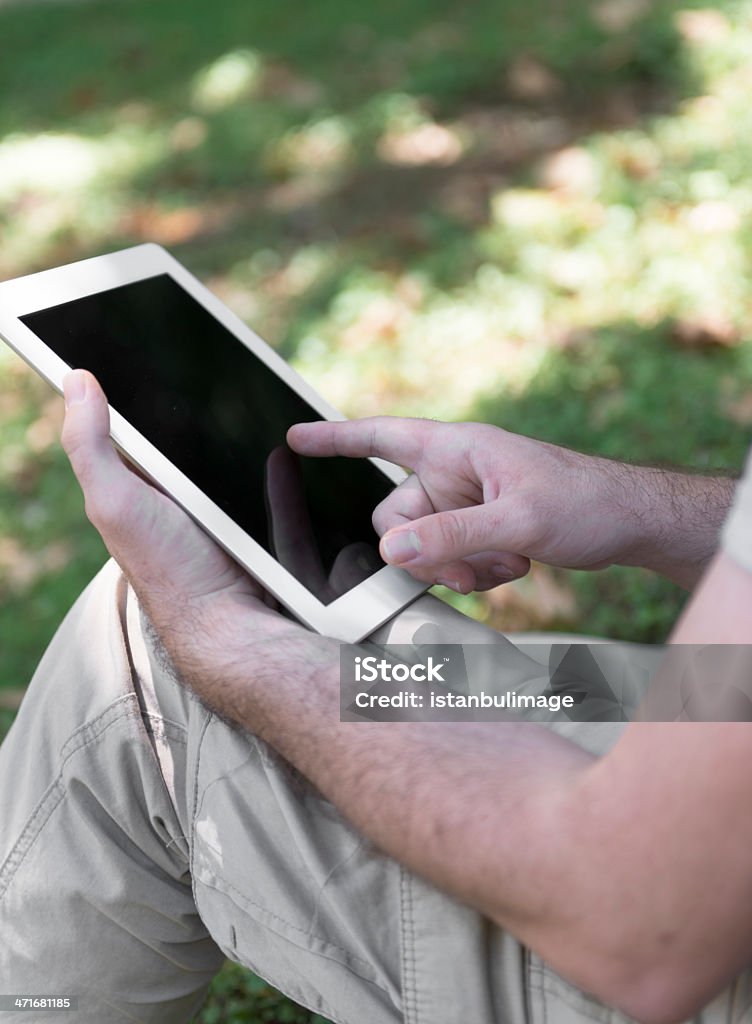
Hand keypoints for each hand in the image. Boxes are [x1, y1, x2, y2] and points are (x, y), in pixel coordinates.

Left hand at [61, 369, 335, 722]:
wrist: (232, 624)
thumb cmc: (170, 568)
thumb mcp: (115, 501)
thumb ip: (91, 445)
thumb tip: (74, 378)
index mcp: (135, 483)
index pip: (134, 419)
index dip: (138, 380)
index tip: (156, 334)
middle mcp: (174, 495)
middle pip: (191, 433)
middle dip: (205, 399)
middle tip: (218, 351)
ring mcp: (219, 509)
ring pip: (234, 455)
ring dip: (248, 427)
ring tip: (262, 388)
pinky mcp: (261, 523)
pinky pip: (276, 485)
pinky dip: (281, 466)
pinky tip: (290, 445)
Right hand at [288, 417, 636, 593]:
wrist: (627, 523)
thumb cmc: (584, 500)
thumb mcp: (518, 520)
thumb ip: (452, 536)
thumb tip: (391, 552)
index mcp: (456, 449)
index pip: (382, 435)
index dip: (335, 437)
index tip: (294, 437)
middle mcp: (452, 474)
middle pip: (396, 519)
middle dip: (426, 552)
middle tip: (468, 567)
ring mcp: (463, 506)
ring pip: (422, 549)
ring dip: (458, 567)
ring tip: (509, 560)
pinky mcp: (477, 532)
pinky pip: (448, 561)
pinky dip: (475, 573)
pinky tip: (516, 565)